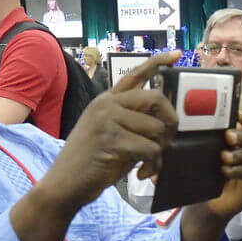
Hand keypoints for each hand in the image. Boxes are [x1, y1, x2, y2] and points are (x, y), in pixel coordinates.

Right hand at [39, 51, 179, 209]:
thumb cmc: (91, 163)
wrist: (64, 185)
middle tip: (167, 142)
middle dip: (171, 122)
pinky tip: (142, 173)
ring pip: (156, 128)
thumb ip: (133, 123)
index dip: (158, 62)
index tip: (177, 55)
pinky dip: (153, 166)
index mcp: (106, 100)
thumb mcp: (111, 134)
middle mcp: (107, 104)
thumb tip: (165, 121)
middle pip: (156, 98)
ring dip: (159, 151)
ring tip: (147, 164)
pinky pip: (150, 149)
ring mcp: (108, 120)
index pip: (135, 74)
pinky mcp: (112, 139)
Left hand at [205, 111, 241, 217]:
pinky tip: (227, 171)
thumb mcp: (209, 154)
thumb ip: (210, 140)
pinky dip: (240, 170)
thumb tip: (199, 127)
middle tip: (228, 137)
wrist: (211, 201)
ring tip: (224, 157)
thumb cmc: (211, 174)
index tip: (238, 115)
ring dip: (240, 154)